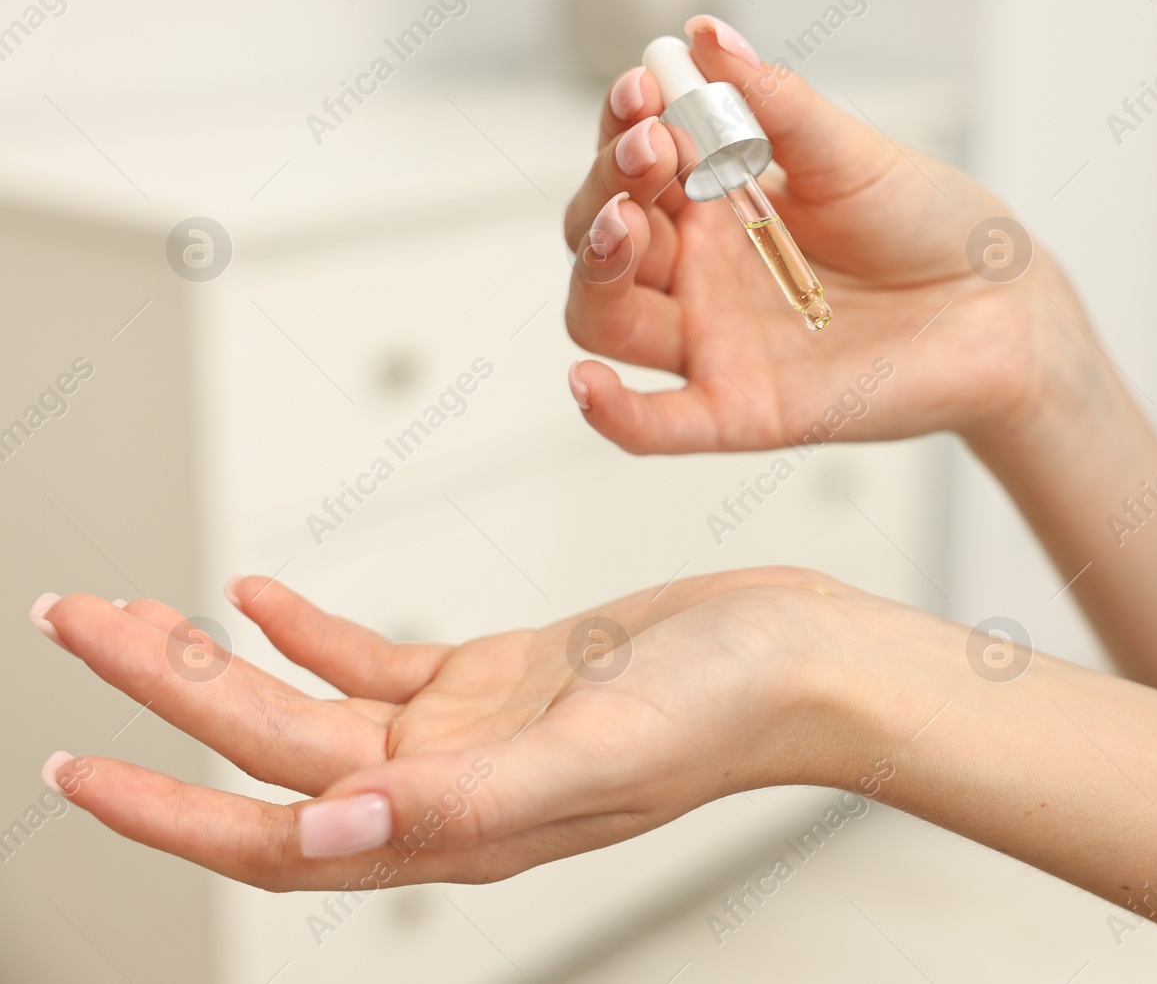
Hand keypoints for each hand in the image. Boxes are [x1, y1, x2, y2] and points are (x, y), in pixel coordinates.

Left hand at [36, 568, 890, 890]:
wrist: (805, 658)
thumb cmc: (732, 710)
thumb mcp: (596, 753)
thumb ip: (462, 803)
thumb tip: (324, 831)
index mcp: (462, 829)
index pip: (280, 835)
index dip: (171, 810)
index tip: (76, 764)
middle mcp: (449, 790)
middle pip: (271, 754)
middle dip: (164, 694)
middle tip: (75, 624)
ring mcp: (470, 733)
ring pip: (309, 703)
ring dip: (219, 658)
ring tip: (132, 607)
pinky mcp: (497, 677)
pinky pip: (376, 662)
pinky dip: (312, 630)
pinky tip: (262, 596)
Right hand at [562, 14, 1086, 453]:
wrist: (1001, 304)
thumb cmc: (927, 225)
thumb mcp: (850, 152)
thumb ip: (775, 103)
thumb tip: (706, 34)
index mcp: (713, 201)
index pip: (629, 163)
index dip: (623, 126)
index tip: (646, 91)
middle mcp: (698, 272)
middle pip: (601, 238)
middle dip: (608, 187)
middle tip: (656, 149)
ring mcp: (713, 341)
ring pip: (607, 319)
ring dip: (597, 271)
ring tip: (628, 223)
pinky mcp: (742, 409)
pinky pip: (660, 423)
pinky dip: (614, 412)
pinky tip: (589, 385)